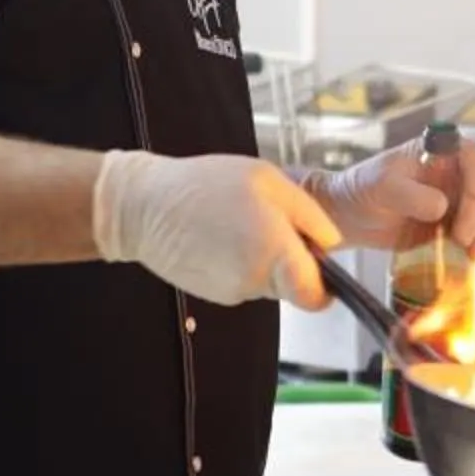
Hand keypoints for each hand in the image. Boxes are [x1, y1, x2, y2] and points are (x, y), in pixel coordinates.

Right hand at [92, 151, 338, 307]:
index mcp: (275, 252)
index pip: (316, 295)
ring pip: (268, 283)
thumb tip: (331, 243)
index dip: (325, 285)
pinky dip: (240, 264)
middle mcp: (256, 281)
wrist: (143, 208)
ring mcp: (233, 292)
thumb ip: (308, 214)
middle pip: (293, 286)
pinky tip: (221, 237)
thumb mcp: (268, 180)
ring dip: (264, 260)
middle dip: (291, 261)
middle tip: (269, 223)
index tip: (321, 265)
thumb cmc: (204, 185)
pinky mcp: (214, 295)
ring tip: (238, 224)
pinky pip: (244, 282)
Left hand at [299, 135, 474, 255]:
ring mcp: (449, 203)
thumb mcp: (381, 186)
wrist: (344, 217)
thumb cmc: (360, 189)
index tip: (465, 205)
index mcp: (436, 152)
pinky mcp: (444, 229)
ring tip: (471, 258)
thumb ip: (410, 194)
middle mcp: (448, 176)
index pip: (472, 157)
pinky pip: (465, 239)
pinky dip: (468, 252)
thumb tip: (441, 207)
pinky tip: (467, 265)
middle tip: (461, 239)